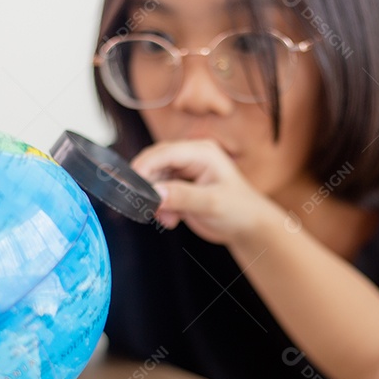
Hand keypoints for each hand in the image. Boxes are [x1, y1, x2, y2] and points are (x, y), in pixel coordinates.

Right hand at [131, 140, 282, 246]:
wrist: (247, 226)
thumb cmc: (239, 210)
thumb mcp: (212, 203)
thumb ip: (183, 196)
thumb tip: (156, 193)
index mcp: (201, 152)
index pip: (165, 152)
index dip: (145, 166)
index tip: (131, 186)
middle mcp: (190, 157)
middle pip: (155, 163)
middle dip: (147, 185)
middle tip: (144, 206)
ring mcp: (184, 172)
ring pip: (154, 179)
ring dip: (153, 200)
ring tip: (166, 218)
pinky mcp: (179, 187)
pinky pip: (158, 192)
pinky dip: (159, 207)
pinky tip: (171, 220)